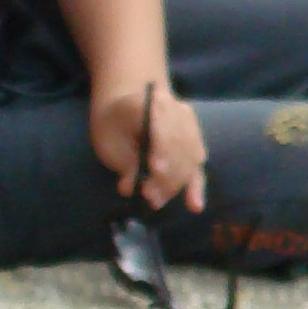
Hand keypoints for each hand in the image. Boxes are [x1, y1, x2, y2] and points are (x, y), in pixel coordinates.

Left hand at [93, 80, 208, 214]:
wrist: (125, 108)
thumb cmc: (114, 124)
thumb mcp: (110, 138)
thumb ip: (124, 161)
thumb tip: (131, 188)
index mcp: (154, 102)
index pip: (166, 126)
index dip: (164, 148)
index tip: (156, 170)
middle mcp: (179, 112)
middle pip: (182, 146)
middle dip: (167, 174)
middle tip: (149, 195)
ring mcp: (190, 129)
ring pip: (190, 160)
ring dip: (174, 184)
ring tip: (155, 201)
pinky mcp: (194, 147)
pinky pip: (197, 167)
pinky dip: (196, 187)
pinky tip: (195, 206)